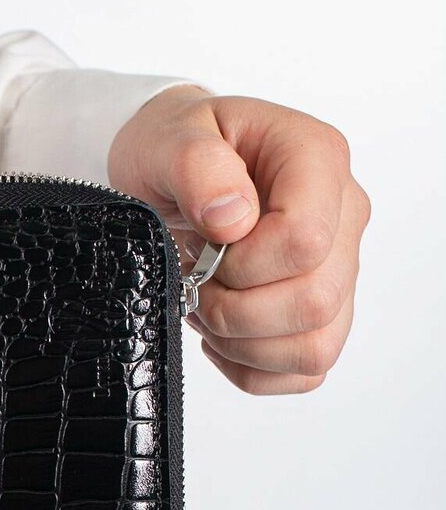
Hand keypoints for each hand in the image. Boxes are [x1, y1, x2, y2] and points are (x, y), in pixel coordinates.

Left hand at [106, 85, 371, 394]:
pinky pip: (306, 371)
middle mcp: (343, 214)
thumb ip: (196, 165)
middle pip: (314, 302)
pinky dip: (252, 367)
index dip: (243, 264)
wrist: (170, 170)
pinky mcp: (324, 313)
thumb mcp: (166, 139)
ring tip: (205, 305)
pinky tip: (220, 335)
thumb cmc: (173, 147)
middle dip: (236, 310)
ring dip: (243, 343)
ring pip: (315, 347)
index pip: (305, 240)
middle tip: (193, 283)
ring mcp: (339, 268)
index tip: (201, 250)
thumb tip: (232, 219)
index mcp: (317, 158)